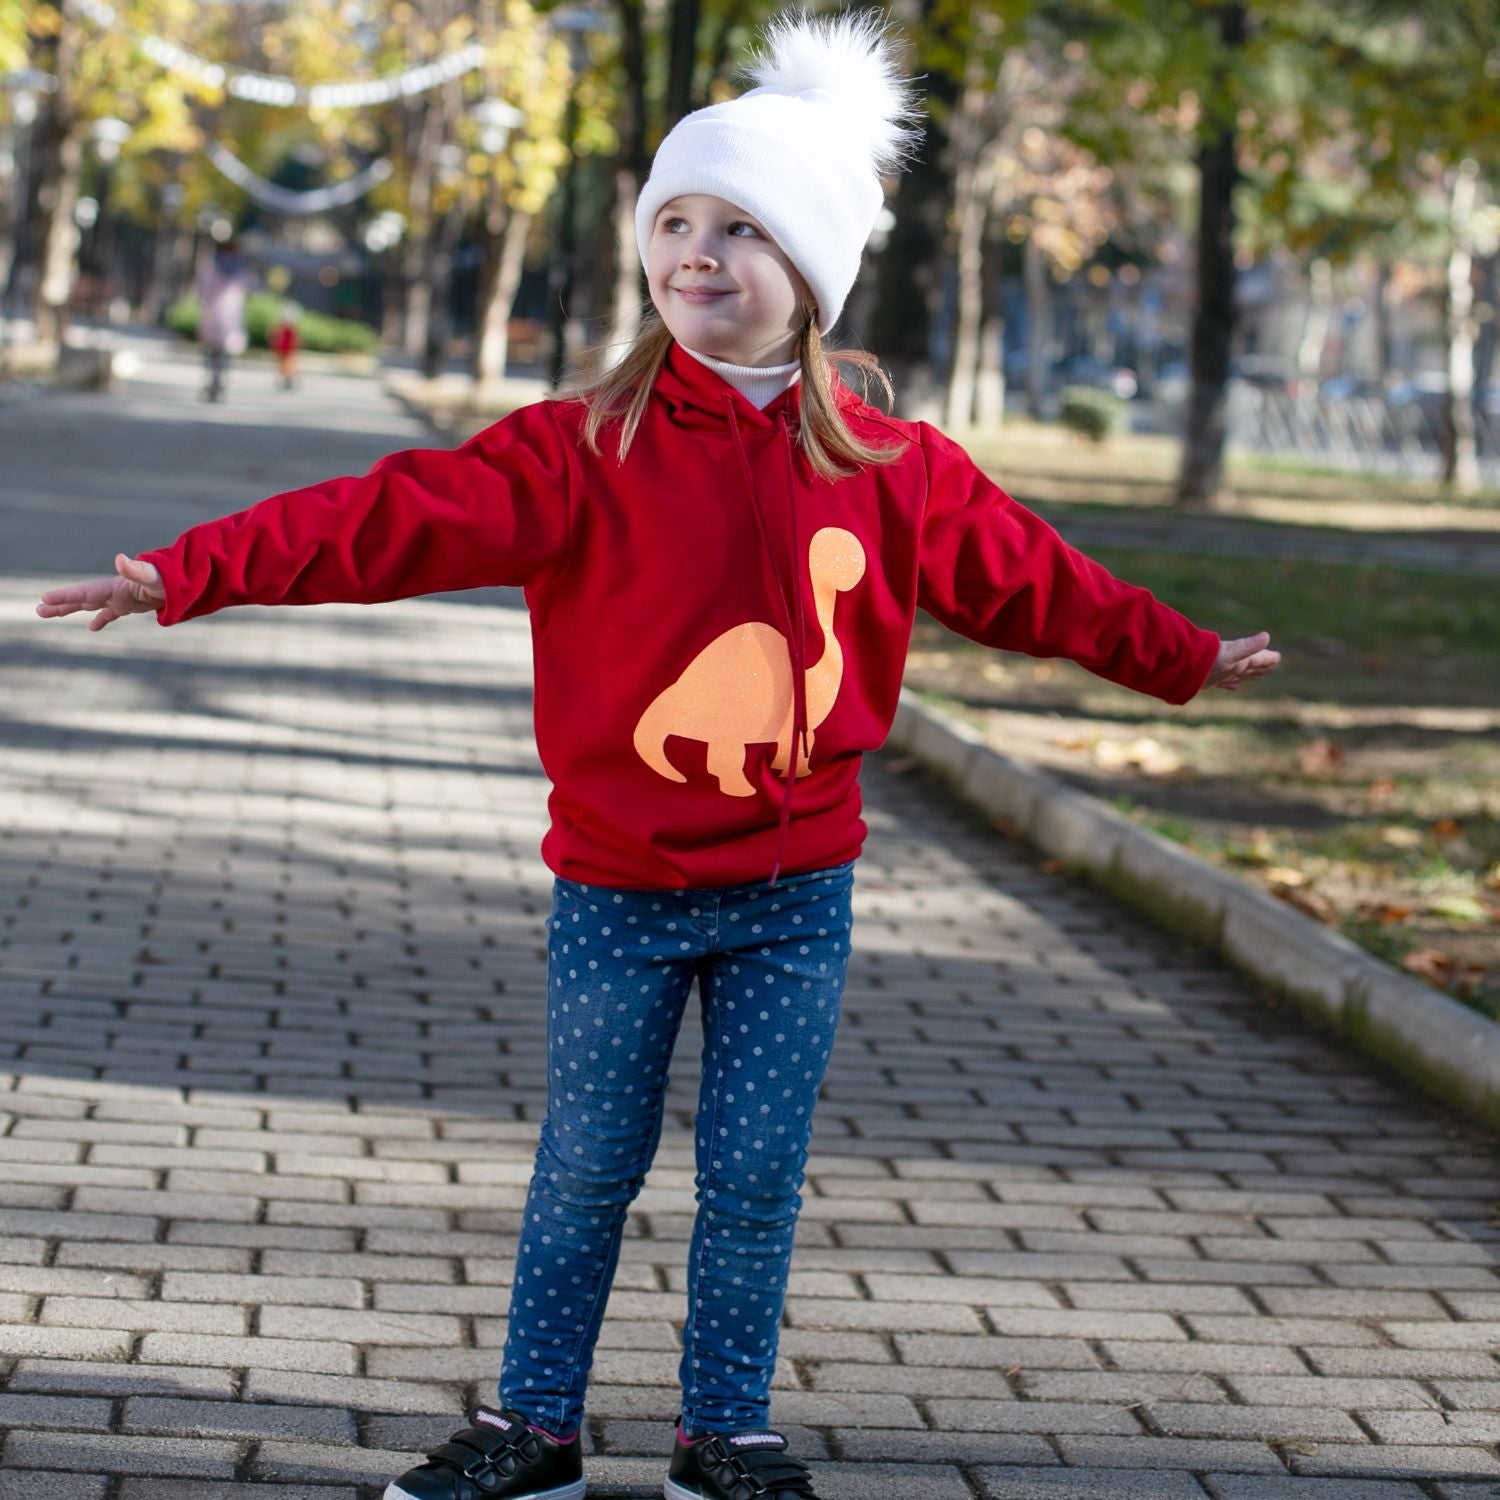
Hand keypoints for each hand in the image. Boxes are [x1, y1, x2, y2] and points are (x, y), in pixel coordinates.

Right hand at [36, 554, 165, 631]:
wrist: (186, 581)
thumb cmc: (170, 579)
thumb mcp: (154, 577)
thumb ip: (137, 570)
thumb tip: (120, 558)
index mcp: (116, 587)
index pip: (86, 591)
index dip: (66, 595)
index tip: (45, 598)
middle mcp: (114, 591)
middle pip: (82, 598)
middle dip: (60, 603)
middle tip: (38, 609)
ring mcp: (121, 598)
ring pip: (90, 605)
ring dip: (70, 609)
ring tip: (46, 614)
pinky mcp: (130, 605)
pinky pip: (110, 613)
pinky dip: (101, 619)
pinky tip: (92, 628)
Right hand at [1204, 631, 1280, 691]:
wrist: (1180, 670)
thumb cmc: (1205, 660)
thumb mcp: (1229, 651)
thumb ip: (1248, 645)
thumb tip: (1266, 636)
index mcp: (1238, 663)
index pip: (1257, 660)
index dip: (1268, 658)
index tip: (1278, 657)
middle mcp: (1231, 672)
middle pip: (1250, 670)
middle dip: (1260, 667)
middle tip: (1270, 666)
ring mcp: (1220, 677)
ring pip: (1238, 676)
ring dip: (1248, 675)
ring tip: (1256, 676)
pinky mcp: (1207, 680)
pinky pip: (1223, 682)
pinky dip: (1230, 683)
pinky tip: (1233, 686)